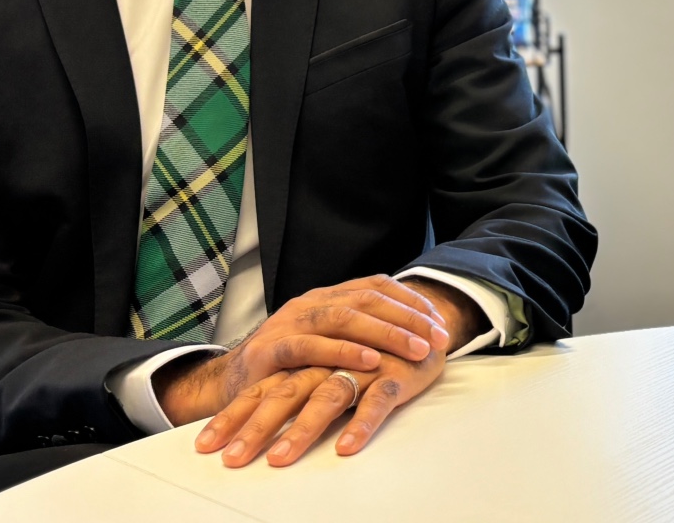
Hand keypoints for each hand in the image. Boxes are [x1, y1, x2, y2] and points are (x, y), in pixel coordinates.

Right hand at [154, 275, 451, 424]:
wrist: (232, 386)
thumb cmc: (290, 369)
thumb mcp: (330, 345)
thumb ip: (361, 335)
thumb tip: (416, 335)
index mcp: (327, 297)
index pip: (377, 287)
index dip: (412, 304)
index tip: (441, 325)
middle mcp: (310, 303)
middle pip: (367, 299)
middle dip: (408, 319)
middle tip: (438, 339)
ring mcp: (289, 323)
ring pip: (343, 316)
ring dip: (385, 332)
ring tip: (416, 349)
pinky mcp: (270, 349)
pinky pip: (309, 346)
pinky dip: (342, 351)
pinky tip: (369, 360)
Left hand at [195, 347, 445, 465]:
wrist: (421, 324)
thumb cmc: (368, 354)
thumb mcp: (325, 367)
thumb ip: (296, 387)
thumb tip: (255, 420)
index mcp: (305, 357)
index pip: (261, 388)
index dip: (233, 415)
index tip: (204, 447)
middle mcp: (327, 359)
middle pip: (285, 393)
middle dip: (256, 427)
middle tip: (233, 460)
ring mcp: (361, 366)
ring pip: (327, 397)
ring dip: (301, 429)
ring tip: (280, 459)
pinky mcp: (395, 374)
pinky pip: (377, 401)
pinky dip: (361, 424)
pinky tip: (345, 447)